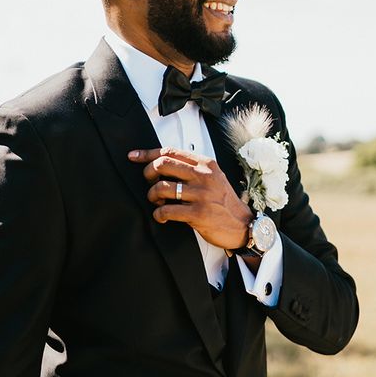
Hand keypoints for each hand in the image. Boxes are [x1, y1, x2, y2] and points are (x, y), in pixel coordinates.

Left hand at [128, 147, 253, 249]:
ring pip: (162, 187)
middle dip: (148, 174)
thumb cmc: (223, 201)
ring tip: (156, 202)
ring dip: (152, 196)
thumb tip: (162, 162)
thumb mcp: (212, 177)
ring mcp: (201, 194)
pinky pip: (167, 211)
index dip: (148, 153)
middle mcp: (203, 176)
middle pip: (162, 164)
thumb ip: (192, 168)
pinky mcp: (198, 214)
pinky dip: (159, 214)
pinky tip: (161, 216)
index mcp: (206, 164)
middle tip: (149, 183)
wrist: (241, 224)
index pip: (171, 151)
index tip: (134, 156)